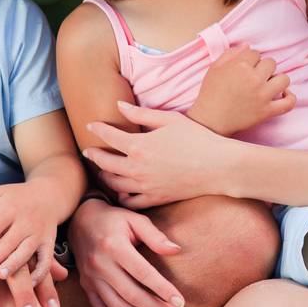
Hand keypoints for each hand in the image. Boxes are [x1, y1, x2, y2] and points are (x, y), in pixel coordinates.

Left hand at [0, 179, 66, 286]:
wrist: (49, 195)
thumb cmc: (16, 197)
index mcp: (10, 209)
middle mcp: (25, 221)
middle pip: (9, 242)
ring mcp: (38, 233)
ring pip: (27, 251)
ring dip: (15, 264)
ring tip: (1, 276)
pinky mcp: (49, 244)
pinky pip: (46, 260)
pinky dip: (39, 273)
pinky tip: (28, 284)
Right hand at [67, 196, 186, 306]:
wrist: (81, 221)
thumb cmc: (114, 220)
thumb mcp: (135, 219)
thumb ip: (155, 235)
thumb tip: (176, 250)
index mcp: (114, 246)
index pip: (142, 273)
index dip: (163, 289)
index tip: (180, 302)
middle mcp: (100, 265)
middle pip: (131, 295)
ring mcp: (91, 278)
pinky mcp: (87, 288)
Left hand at [83, 102, 232, 208]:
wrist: (218, 167)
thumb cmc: (197, 138)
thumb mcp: (169, 119)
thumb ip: (141, 113)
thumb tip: (119, 105)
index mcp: (139, 146)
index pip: (109, 136)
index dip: (97, 129)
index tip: (91, 124)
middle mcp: (137, 168)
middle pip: (105, 163)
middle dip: (94, 155)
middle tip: (89, 151)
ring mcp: (145, 186)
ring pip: (114, 184)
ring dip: (104, 176)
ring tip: (102, 170)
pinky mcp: (156, 199)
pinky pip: (130, 202)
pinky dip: (121, 196)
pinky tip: (121, 190)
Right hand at [188, 46, 294, 134]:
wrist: (211, 120)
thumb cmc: (211, 92)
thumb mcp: (215, 68)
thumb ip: (231, 53)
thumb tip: (247, 46)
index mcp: (240, 66)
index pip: (255, 53)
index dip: (250, 59)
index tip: (244, 67)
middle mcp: (254, 79)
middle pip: (270, 63)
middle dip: (263, 67)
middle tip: (254, 76)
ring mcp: (263, 95)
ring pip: (284, 79)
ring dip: (277, 79)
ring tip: (268, 84)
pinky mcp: (267, 111)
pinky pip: (288, 103)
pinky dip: (290, 97)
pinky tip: (283, 94)